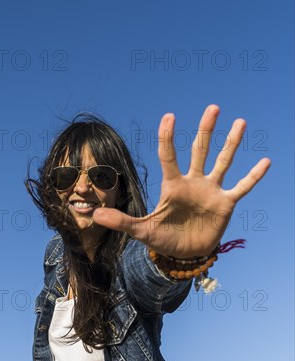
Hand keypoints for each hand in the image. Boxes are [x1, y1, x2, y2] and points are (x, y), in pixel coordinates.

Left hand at [93, 105, 270, 258]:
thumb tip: (95, 215)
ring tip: (241, 121)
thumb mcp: (142, 230)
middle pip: (200, 150)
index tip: (169, 116)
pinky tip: (265, 161)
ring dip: (231, 143)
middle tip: (213, 107)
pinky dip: (253, 176)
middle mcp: (193, 182)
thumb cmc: (162, 239)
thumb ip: (121, 221)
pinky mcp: (225, 204)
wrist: (184, 254)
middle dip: (206, 129)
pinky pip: (242, 187)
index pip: (169, 156)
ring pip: (223, 161)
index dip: (168, 137)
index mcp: (173, 185)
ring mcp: (211, 191)